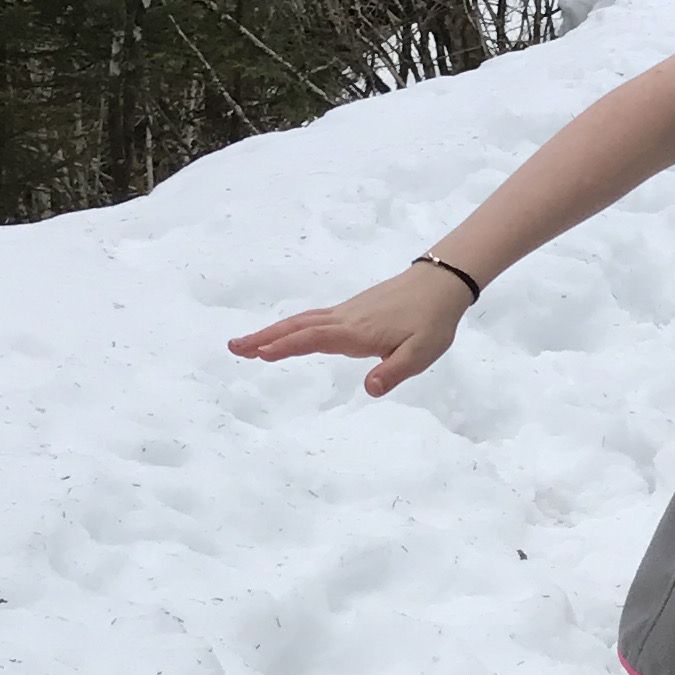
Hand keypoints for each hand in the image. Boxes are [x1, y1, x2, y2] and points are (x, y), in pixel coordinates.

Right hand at [226, 262, 472, 395]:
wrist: (440, 285)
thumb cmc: (432, 321)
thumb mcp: (421, 354)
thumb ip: (394, 372)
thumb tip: (369, 390)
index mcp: (357, 332)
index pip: (315, 339)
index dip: (287, 346)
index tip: (259, 353)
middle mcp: (345, 319)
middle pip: (297, 327)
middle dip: (264, 338)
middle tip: (233, 348)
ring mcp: (345, 313)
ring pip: (301, 322)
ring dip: (273, 332)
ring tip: (247, 345)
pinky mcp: (350, 311)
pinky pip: (312, 319)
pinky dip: (292, 327)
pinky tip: (285, 336)